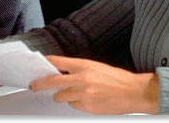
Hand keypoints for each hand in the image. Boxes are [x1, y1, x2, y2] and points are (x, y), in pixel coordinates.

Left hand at [30, 56, 158, 114]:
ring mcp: (84, 94)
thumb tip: (62, 72)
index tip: (38, 65)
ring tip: (73, 92)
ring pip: (61, 96)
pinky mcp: (87, 107)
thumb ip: (79, 69)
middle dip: (40, 84)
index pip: (58, 62)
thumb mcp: (97, 67)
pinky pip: (73, 105)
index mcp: (84, 65)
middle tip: (34, 86)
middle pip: (53, 81)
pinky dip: (76, 103)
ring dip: (62, 95)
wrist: (134, 92)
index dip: (46, 63)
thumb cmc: (117, 79)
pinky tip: (87, 100)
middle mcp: (82, 79)